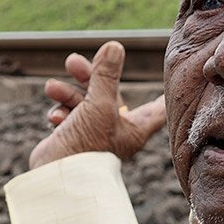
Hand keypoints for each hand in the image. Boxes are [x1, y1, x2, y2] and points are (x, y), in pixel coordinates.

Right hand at [29, 42, 167, 168]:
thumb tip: (114, 46)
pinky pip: (68, 116)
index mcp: (134, 128)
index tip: (172, 84)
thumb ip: (106, 75)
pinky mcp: (73, 138)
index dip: (163, 95)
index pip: (156, 107)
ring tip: (52, 89)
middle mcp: (116, 131)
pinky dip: (60, 113)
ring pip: (83, 102)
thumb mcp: (98, 104)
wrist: (56, 177)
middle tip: (72, 62)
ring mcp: (93, 135)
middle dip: (87, 77)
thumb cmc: (85, 146)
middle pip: (107, 94)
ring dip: (66, 94)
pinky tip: (54, 117)